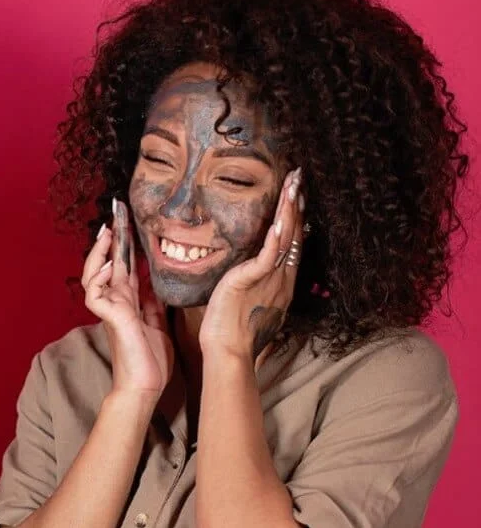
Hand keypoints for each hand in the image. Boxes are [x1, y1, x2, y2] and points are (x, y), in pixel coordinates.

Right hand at [82, 199, 173, 399]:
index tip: (128, 221)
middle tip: (116, 211)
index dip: (126, 243)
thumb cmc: (150, 361)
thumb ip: (155, 303)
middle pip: (108, 262)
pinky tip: (107, 268)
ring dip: (99, 253)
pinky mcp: (111, 319)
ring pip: (93, 274)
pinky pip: (95, 294)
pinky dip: (99, 279)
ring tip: (107, 234)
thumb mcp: (159, 324)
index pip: (125, 265)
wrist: (145, 387)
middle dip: (111, 237)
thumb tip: (157, 283)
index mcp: (129, 302)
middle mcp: (116, 302)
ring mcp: (110, 309)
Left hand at [200, 168, 305, 359]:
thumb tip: (251, 267)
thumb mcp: (250, 298)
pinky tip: (278, 222)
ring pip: (284, 239)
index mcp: (282, 281)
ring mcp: (270, 279)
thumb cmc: (234, 329)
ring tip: (293, 186)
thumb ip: (255, 280)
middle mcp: (282, 277)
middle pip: (294, 234)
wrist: (228, 350)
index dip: (296, 215)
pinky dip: (274, 239)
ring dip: (289, 211)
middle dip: (296, 204)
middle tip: (299, 177)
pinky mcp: (252, 281)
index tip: (297, 192)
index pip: (292, 241)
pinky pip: (268, 257)